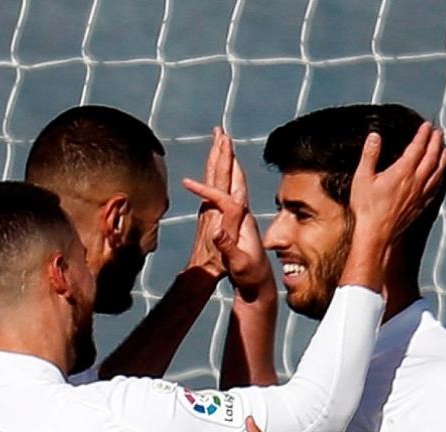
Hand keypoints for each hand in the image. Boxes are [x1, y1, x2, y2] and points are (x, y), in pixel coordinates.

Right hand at [183, 129, 272, 298]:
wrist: (259, 283)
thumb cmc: (249, 276)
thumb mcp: (239, 264)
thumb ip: (228, 248)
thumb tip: (216, 232)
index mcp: (241, 221)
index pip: (222, 197)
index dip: (205, 190)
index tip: (186, 183)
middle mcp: (243, 213)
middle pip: (234, 178)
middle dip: (225, 156)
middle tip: (221, 133)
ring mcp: (241, 215)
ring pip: (233, 181)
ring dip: (227, 161)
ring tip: (223, 142)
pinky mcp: (237, 219)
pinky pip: (230, 190)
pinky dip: (225, 177)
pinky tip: (222, 173)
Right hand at [348, 122, 445, 249]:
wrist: (376, 234)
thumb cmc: (367, 208)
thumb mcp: (362, 178)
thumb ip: (369, 155)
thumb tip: (374, 137)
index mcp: (402, 172)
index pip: (417, 148)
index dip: (423, 135)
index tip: (426, 126)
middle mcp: (415, 181)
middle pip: (431, 157)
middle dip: (436, 143)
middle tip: (439, 133)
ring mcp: (420, 194)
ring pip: (438, 172)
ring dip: (443, 159)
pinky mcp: (421, 205)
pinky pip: (436, 187)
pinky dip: (441, 177)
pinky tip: (441, 176)